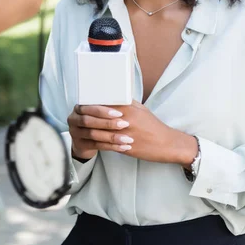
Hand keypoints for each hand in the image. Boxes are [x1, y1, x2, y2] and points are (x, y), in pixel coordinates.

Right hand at [68, 104, 131, 160]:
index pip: (90, 107)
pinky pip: (96, 146)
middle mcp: (74, 119)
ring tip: (126, 139)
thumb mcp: (99, 113)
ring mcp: (75, 133)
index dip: (104, 111)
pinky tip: (122, 147)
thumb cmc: (96, 122)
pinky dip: (110, 146)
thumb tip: (125, 101)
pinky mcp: (80, 145)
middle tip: (124, 124)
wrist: (86, 141)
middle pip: (89, 121)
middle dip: (108, 123)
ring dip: (111, 136)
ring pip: (93, 134)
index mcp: (79, 107)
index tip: (119, 113)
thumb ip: (107, 106)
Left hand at [69, 100, 197, 166]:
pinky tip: (92, 141)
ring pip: (102, 133)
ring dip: (91, 131)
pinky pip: (109, 146)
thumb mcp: (141, 109)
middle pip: (100, 118)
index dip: (92, 105)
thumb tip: (114, 96)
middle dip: (88, 118)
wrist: (167, 144)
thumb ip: (126, 103)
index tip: (82, 104)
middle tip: (77, 116)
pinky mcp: (126, 148)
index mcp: (129, 109)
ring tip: (82, 129)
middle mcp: (126, 120)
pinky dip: (99, 143)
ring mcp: (126, 135)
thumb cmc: (153, 125)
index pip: (105, 105)